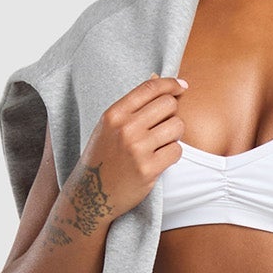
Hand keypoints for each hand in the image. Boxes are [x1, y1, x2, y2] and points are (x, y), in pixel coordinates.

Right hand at [62, 74, 189, 230]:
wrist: (91, 195)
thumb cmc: (103, 157)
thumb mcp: (109, 126)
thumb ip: (132, 105)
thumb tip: (157, 77)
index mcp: (114, 114)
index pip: (150, 88)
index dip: (171, 84)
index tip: (181, 86)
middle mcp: (125, 128)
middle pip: (168, 104)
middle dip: (172, 113)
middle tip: (164, 126)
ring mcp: (137, 149)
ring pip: (177, 126)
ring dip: (174, 134)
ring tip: (161, 144)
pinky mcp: (149, 169)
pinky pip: (177, 150)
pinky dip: (173, 154)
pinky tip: (160, 159)